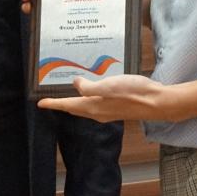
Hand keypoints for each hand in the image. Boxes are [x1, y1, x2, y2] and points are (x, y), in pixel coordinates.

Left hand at [38, 74, 166, 122]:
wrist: (156, 102)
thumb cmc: (133, 92)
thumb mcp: (109, 86)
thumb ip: (90, 87)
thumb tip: (75, 83)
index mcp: (94, 107)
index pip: (68, 106)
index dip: (54, 104)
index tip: (40, 103)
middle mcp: (98, 112)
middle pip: (74, 108)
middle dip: (61, 103)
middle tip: (49, 97)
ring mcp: (107, 110)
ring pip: (84, 107)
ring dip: (74, 100)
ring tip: (66, 90)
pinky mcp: (115, 106)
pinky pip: (94, 103)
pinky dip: (87, 97)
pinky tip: (90, 88)